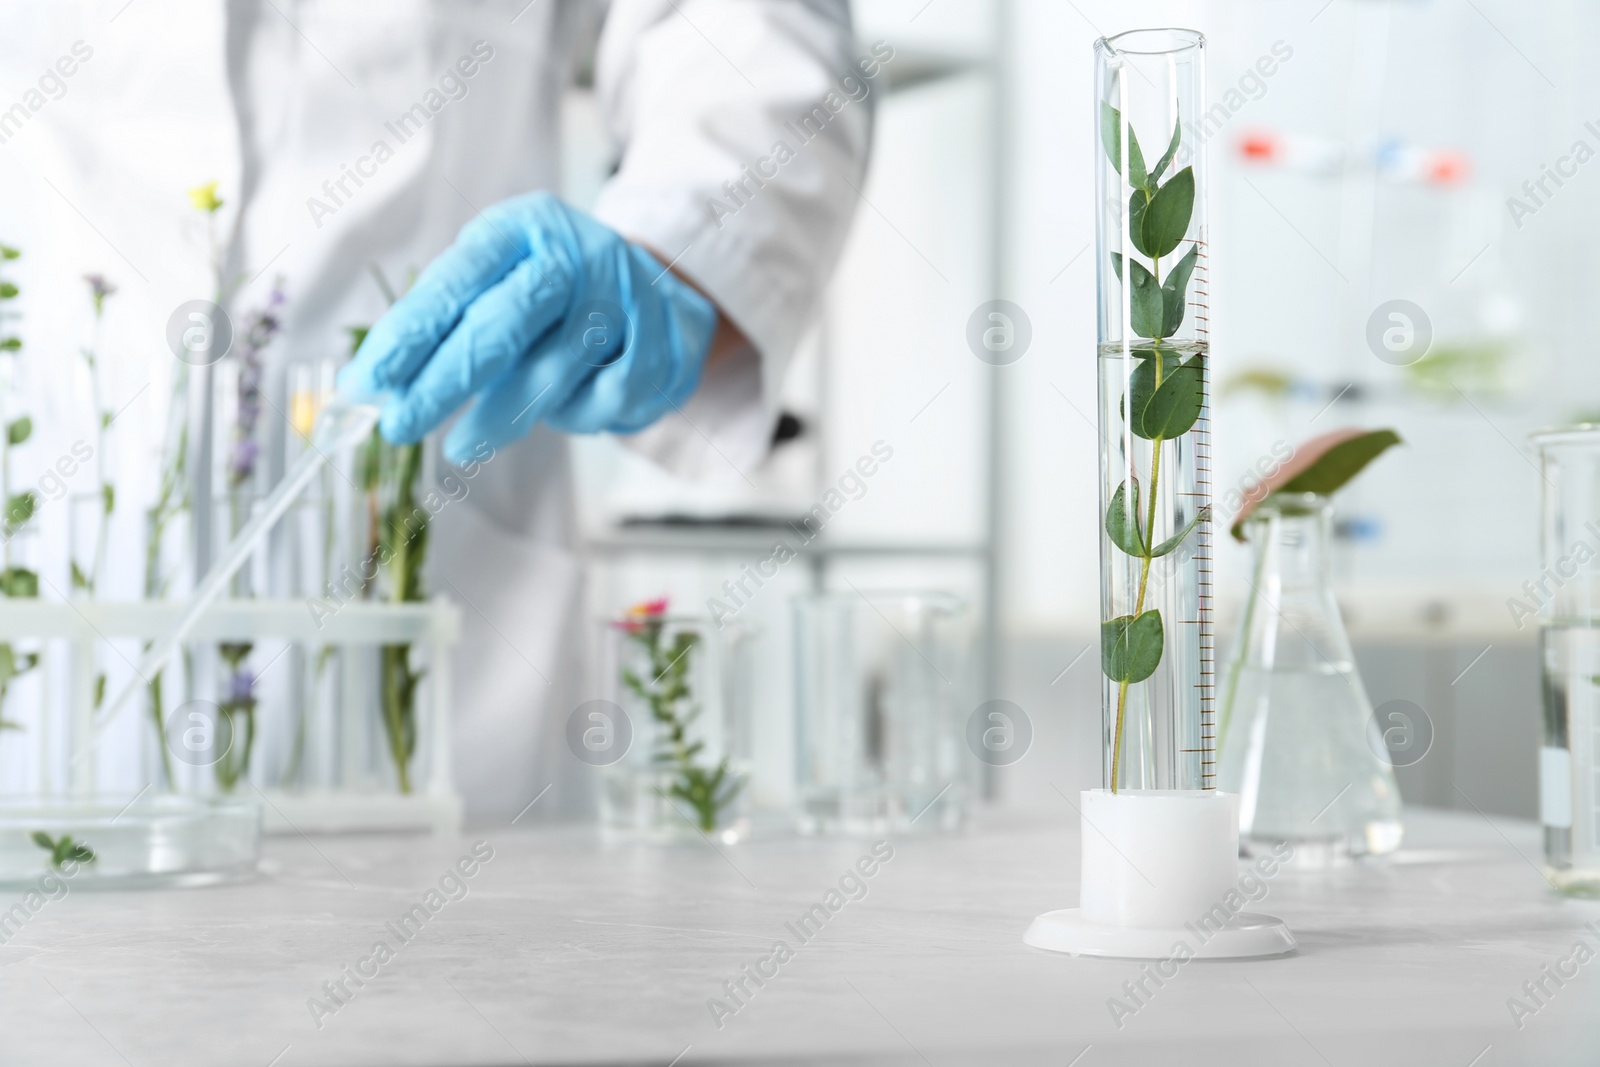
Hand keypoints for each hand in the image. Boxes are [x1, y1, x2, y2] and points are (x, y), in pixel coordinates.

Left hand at [338, 192, 717, 463]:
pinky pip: (604, 402)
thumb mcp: (501, 280)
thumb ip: (446, 325)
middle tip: (399, 426)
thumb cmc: (553, 294)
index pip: (456, 281)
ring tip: (463, 444)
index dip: (410, 334)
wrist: (656, 288)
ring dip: (500, 418)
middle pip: (503, 324)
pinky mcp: (664, 341)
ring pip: (552, 375)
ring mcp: (628, 295)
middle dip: (444, 383)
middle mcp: (578, 251)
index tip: (367, 382)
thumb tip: (372, 387)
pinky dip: (573, 417)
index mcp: (523, 227)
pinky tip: (560, 410)